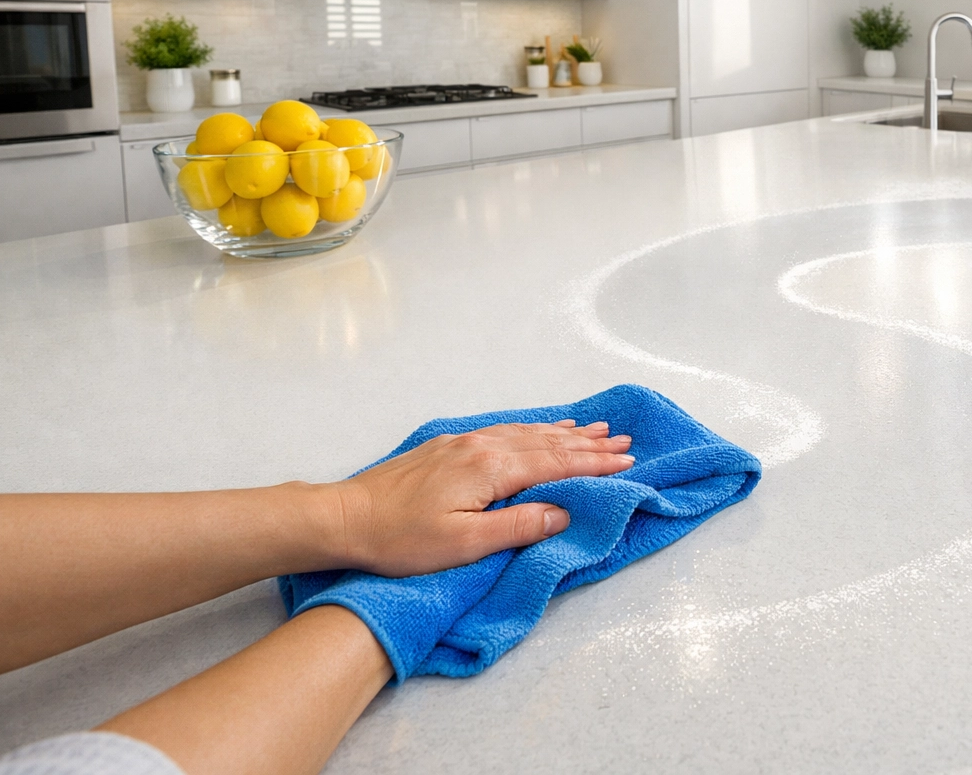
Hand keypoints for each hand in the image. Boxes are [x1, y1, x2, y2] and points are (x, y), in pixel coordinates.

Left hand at [327, 420, 632, 576]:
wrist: (345, 517)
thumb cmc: (401, 539)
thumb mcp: (464, 544)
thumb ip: (518, 525)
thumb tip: (563, 512)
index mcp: (491, 469)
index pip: (556, 464)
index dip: (593, 464)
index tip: (626, 462)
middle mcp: (482, 447)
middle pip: (547, 442)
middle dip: (588, 444)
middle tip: (623, 442)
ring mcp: (464, 442)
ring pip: (528, 432)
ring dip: (565, 432)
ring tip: (595, 429)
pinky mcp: (448, 446)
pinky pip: (505, 430)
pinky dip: (533, 428)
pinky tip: (541, 428)